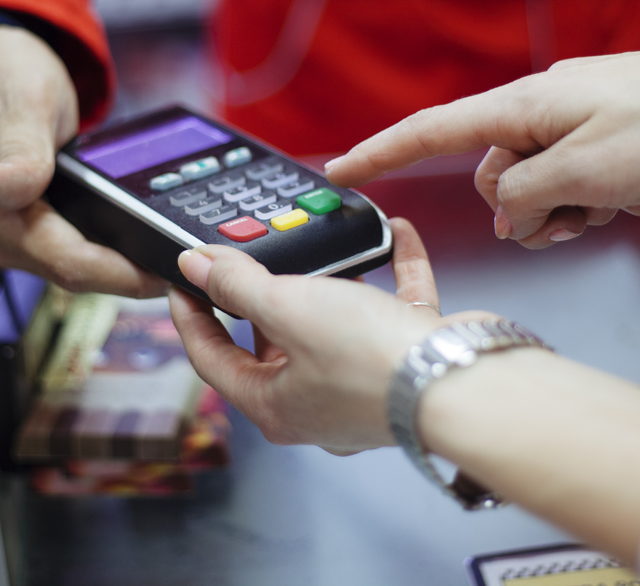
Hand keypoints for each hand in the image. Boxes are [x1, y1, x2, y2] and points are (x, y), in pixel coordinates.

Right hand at [0, 25, 164, 295]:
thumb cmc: (0, 75)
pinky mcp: (31, 228)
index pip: (70, 263)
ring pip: (81, 267)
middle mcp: (0, 235)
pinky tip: (145, 235)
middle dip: (135, 274)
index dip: (125, 275)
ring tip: (177, 251)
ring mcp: (15, 235)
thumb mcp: (22, 102)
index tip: (171, 274)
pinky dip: (113, 246)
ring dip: (127, 265)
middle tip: (193, 264)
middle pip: (80, 273)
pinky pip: (78, 248)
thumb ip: (21, 152)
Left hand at [169, 218, 478, 453]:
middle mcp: (316, 402)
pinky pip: (392, 306)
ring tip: (321, 244)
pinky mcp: (406, 359)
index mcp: (273, 405)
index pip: (210, 359)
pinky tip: (396, 234)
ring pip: (333, 324)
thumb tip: (196, 265)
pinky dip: (392, 271)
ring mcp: (363, 383)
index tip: (183, 280)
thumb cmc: (369, 361)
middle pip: (271, 342)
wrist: (457, 379)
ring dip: (329, 282)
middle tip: (251, 256)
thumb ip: (238, 284)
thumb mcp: (286, 308)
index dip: (190, 315)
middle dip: (262, 296)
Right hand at [324, 30, 639, 247]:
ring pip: (542, 184)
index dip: (380, 154)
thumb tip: (504, 212)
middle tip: (571, 222)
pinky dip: (598, 199)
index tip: (340, 174)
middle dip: (524, 212)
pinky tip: (637, 198)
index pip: (430, 132)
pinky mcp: (610, 130)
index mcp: (521, 107)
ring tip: (614, 207)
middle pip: (496, 176)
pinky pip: (580, 177)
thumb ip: (525, 198)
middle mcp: (541, 107)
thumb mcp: (584, 175)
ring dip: (568, 211)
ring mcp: (577, 117)